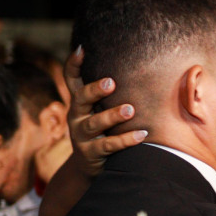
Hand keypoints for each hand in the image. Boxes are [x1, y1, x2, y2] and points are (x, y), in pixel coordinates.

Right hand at [64, 46, 146, 176]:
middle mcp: (77, 116)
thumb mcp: (102, 111)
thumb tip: (143, 69)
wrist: (91, 167)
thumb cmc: (105, 131)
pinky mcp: (90, 153)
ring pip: (94, 123)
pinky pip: (108, 145)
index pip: (72, 80)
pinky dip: (125, 139)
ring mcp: (81, 136)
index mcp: (80, 103)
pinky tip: (142, 134)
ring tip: (130, 110)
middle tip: (111, 82)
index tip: (82, 49)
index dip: (73, 65)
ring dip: (112, 116)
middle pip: (80, 99)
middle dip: (94, 90)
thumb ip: (113, 95)